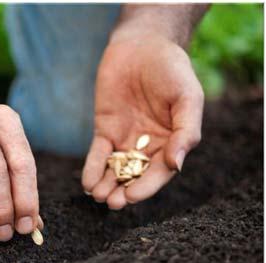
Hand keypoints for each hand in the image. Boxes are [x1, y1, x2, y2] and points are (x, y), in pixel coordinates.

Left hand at [82, 35, 203, 209]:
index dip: (146, 187)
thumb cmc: (172, 70)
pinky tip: (87, 183)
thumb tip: (177, 165)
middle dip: (123, 191)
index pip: (159, 173)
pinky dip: (92, 169)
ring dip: (106, 185)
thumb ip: (186, 131)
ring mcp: (125, 140)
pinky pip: (98, 155)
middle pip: (136, 177)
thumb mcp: (187, 98)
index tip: (132, 197)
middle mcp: (149, 147)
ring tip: (98, 196)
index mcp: (172, 143)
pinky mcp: (105, 131)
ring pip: (115, 171)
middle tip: (111, 202)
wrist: (142, 46)